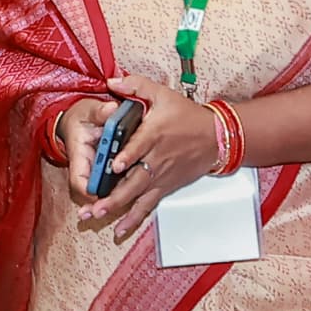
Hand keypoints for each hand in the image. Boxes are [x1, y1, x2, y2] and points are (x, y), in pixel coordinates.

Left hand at [78, 73, 225, 241]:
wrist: (216, 137)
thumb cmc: (188, 115)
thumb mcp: (163, 94)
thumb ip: (136, 86)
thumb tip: (112, 81)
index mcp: (155, 134)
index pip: (141, 146)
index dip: (128, 155)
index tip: (115, 164)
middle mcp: (157, 159)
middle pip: (134, 180)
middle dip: (112, 195)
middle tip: (94, 204)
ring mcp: (161, 176)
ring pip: (138, 196)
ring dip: (116, 209)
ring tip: (98, 216)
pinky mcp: (165, 187)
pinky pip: (148, 205)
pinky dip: (134, 218)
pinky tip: (120, 229)